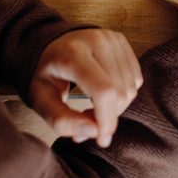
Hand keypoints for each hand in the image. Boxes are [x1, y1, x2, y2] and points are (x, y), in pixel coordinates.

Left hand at [29, 29, 141, 147]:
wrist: (51, 45)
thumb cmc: (46, 75)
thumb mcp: (42, 101)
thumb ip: (62, 121)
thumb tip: (93, 132)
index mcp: (72, 53)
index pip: (103, 91)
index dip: (107, 120)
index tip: (101, 139)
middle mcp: (96, 40)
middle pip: (120, 92)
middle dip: (108, 116)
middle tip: (87, 117)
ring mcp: (111, 38)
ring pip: (131, 87)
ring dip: (116, 106)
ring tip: (92, 104)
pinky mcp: (121, 40)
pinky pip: (136, 78)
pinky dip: (123, 93)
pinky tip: (104, 92)